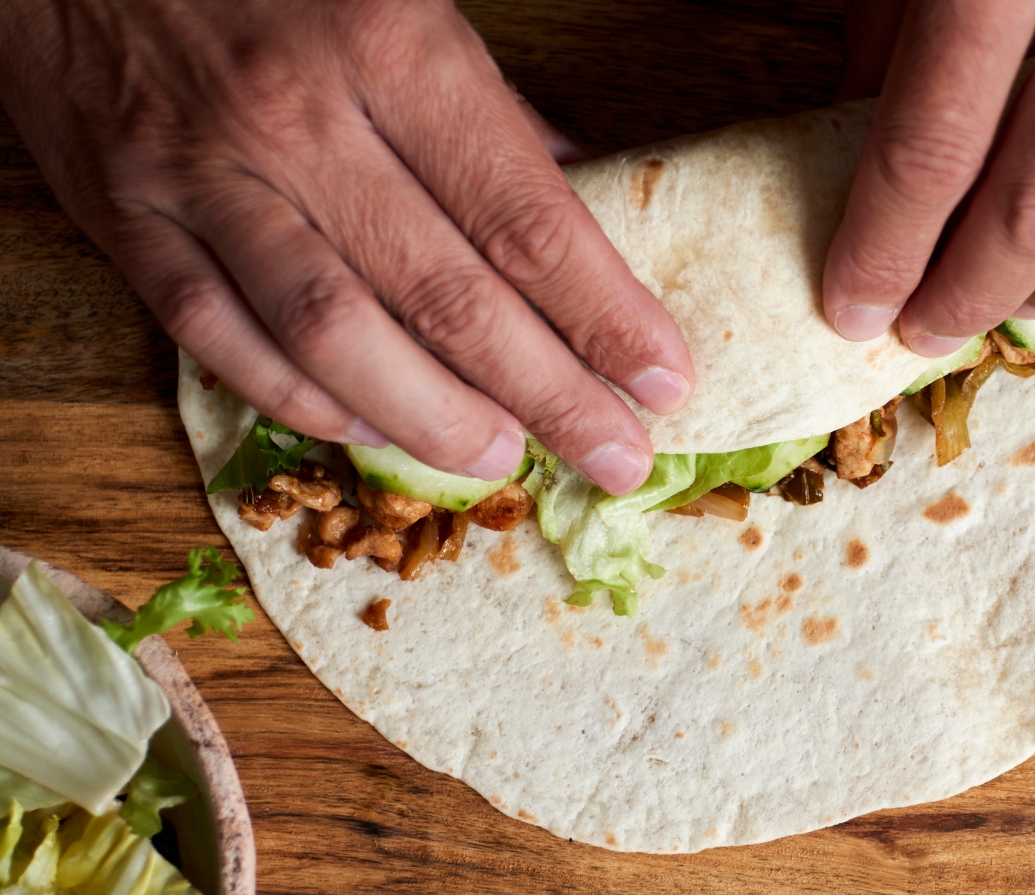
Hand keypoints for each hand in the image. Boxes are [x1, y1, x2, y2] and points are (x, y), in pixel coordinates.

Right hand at [0, 0, 694, 492]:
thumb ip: (486, 107)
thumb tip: (576, 191)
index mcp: (391, 49)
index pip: (526, 215)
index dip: (605, 314)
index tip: (664, 378)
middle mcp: (299, 122)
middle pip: (449, 295)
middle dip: (549, 392)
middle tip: (615, 455)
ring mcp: (203, 175)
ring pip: (335, 334)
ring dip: (433, 417)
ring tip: (505, 461)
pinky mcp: (125, 217)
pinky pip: (221, 339)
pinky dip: (302, 399)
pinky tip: (371, 431)